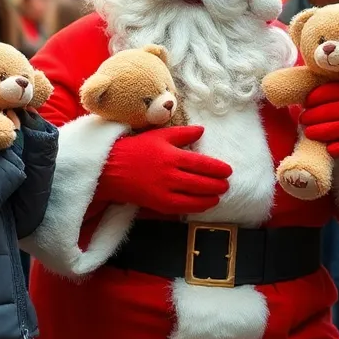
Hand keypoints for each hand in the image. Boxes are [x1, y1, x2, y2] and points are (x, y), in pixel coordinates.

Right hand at [99, 125, 230, 214]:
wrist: (110, 168)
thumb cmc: (135, 149)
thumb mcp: (159, 135)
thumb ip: (182, 133)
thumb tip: (202, 130)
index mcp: (171, 156)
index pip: (202, 164)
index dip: (218, 169)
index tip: (228, 170)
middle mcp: (169, 175)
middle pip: (201, 183)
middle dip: (218, 185)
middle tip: (227, 184)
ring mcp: (163, 192)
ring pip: (194, 198)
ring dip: (210, 198)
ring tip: (219, 195)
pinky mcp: (157, 204)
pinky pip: (182, 208)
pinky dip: (196, 207)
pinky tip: (204, 205)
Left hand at [301, 81, 338, 157]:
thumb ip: (337, 89)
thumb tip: (307, 97)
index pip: (324, 92)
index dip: (311, 99)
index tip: (306, 103)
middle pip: (323, 112)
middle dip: (308, 117)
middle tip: (303, 120)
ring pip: (328, 131)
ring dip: (313, 133)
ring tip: (309, 132)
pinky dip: (331, 148)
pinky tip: (328, 146)